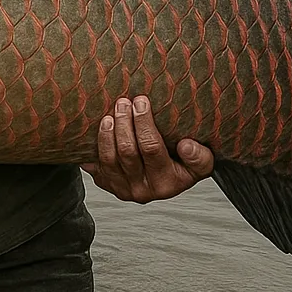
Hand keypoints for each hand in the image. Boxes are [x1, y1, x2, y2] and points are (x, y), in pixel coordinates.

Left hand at [80, 96, 213, 202]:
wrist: (164, 182)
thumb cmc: (181, 165)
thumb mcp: (200, 164)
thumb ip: (200, 157)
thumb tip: (187, 145)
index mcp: (167, 183)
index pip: (151, 148)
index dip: (144, 123)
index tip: (141, 100)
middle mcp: (142, 190)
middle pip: (127, 151)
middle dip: (124, 122)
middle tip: (123, 102)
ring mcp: (121, 188)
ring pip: (108, 158)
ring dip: (106, 133)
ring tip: (109, 114)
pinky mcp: (105, 183)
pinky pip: (93, 164)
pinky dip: (91, 147)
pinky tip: (92, 131)